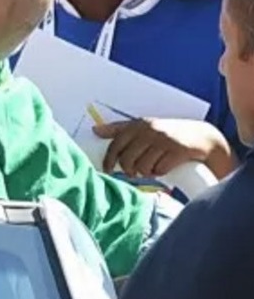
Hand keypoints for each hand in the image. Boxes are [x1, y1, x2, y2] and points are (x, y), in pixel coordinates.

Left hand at [94, 117, 230, 179]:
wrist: (203, 137)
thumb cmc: (169, 134)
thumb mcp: (145, 127)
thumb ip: (120, 129)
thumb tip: (95, 130)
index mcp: (139, 125)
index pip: (116, 144)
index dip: (109, 159)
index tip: (107, 169)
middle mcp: (150, 131)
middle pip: (127, 159)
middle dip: (129, 170)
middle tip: (135, 172)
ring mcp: (164, 141)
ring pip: (143, 167)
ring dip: (146, 172)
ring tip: (152, 167)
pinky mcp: (177, 151)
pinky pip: (160, 170)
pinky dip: (160, 172)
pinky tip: (164, 167)